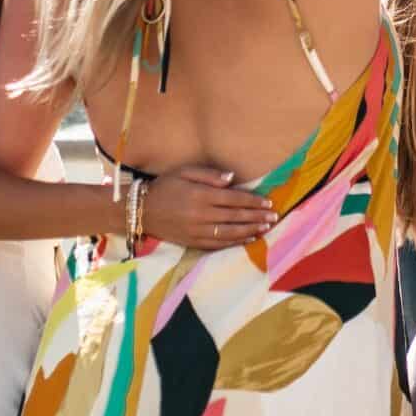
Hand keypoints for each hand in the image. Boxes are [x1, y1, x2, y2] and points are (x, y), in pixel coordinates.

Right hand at [140, 165, 278, 249]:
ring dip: (250, 230)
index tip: (267, 203)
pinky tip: (248, 238)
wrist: (141, 210)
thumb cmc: (165, 186)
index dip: (252, 202)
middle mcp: (200, 214)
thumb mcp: (184, 172)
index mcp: (200, 195)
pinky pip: (218, 244)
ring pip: (230, 232)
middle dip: (257, 217)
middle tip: (274, 217)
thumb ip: (209, 175)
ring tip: (266, 228)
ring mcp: (197, 231)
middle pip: (235, 216)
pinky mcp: (193, 242)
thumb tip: (232, 179)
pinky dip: (235, 242)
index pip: (233, 199)